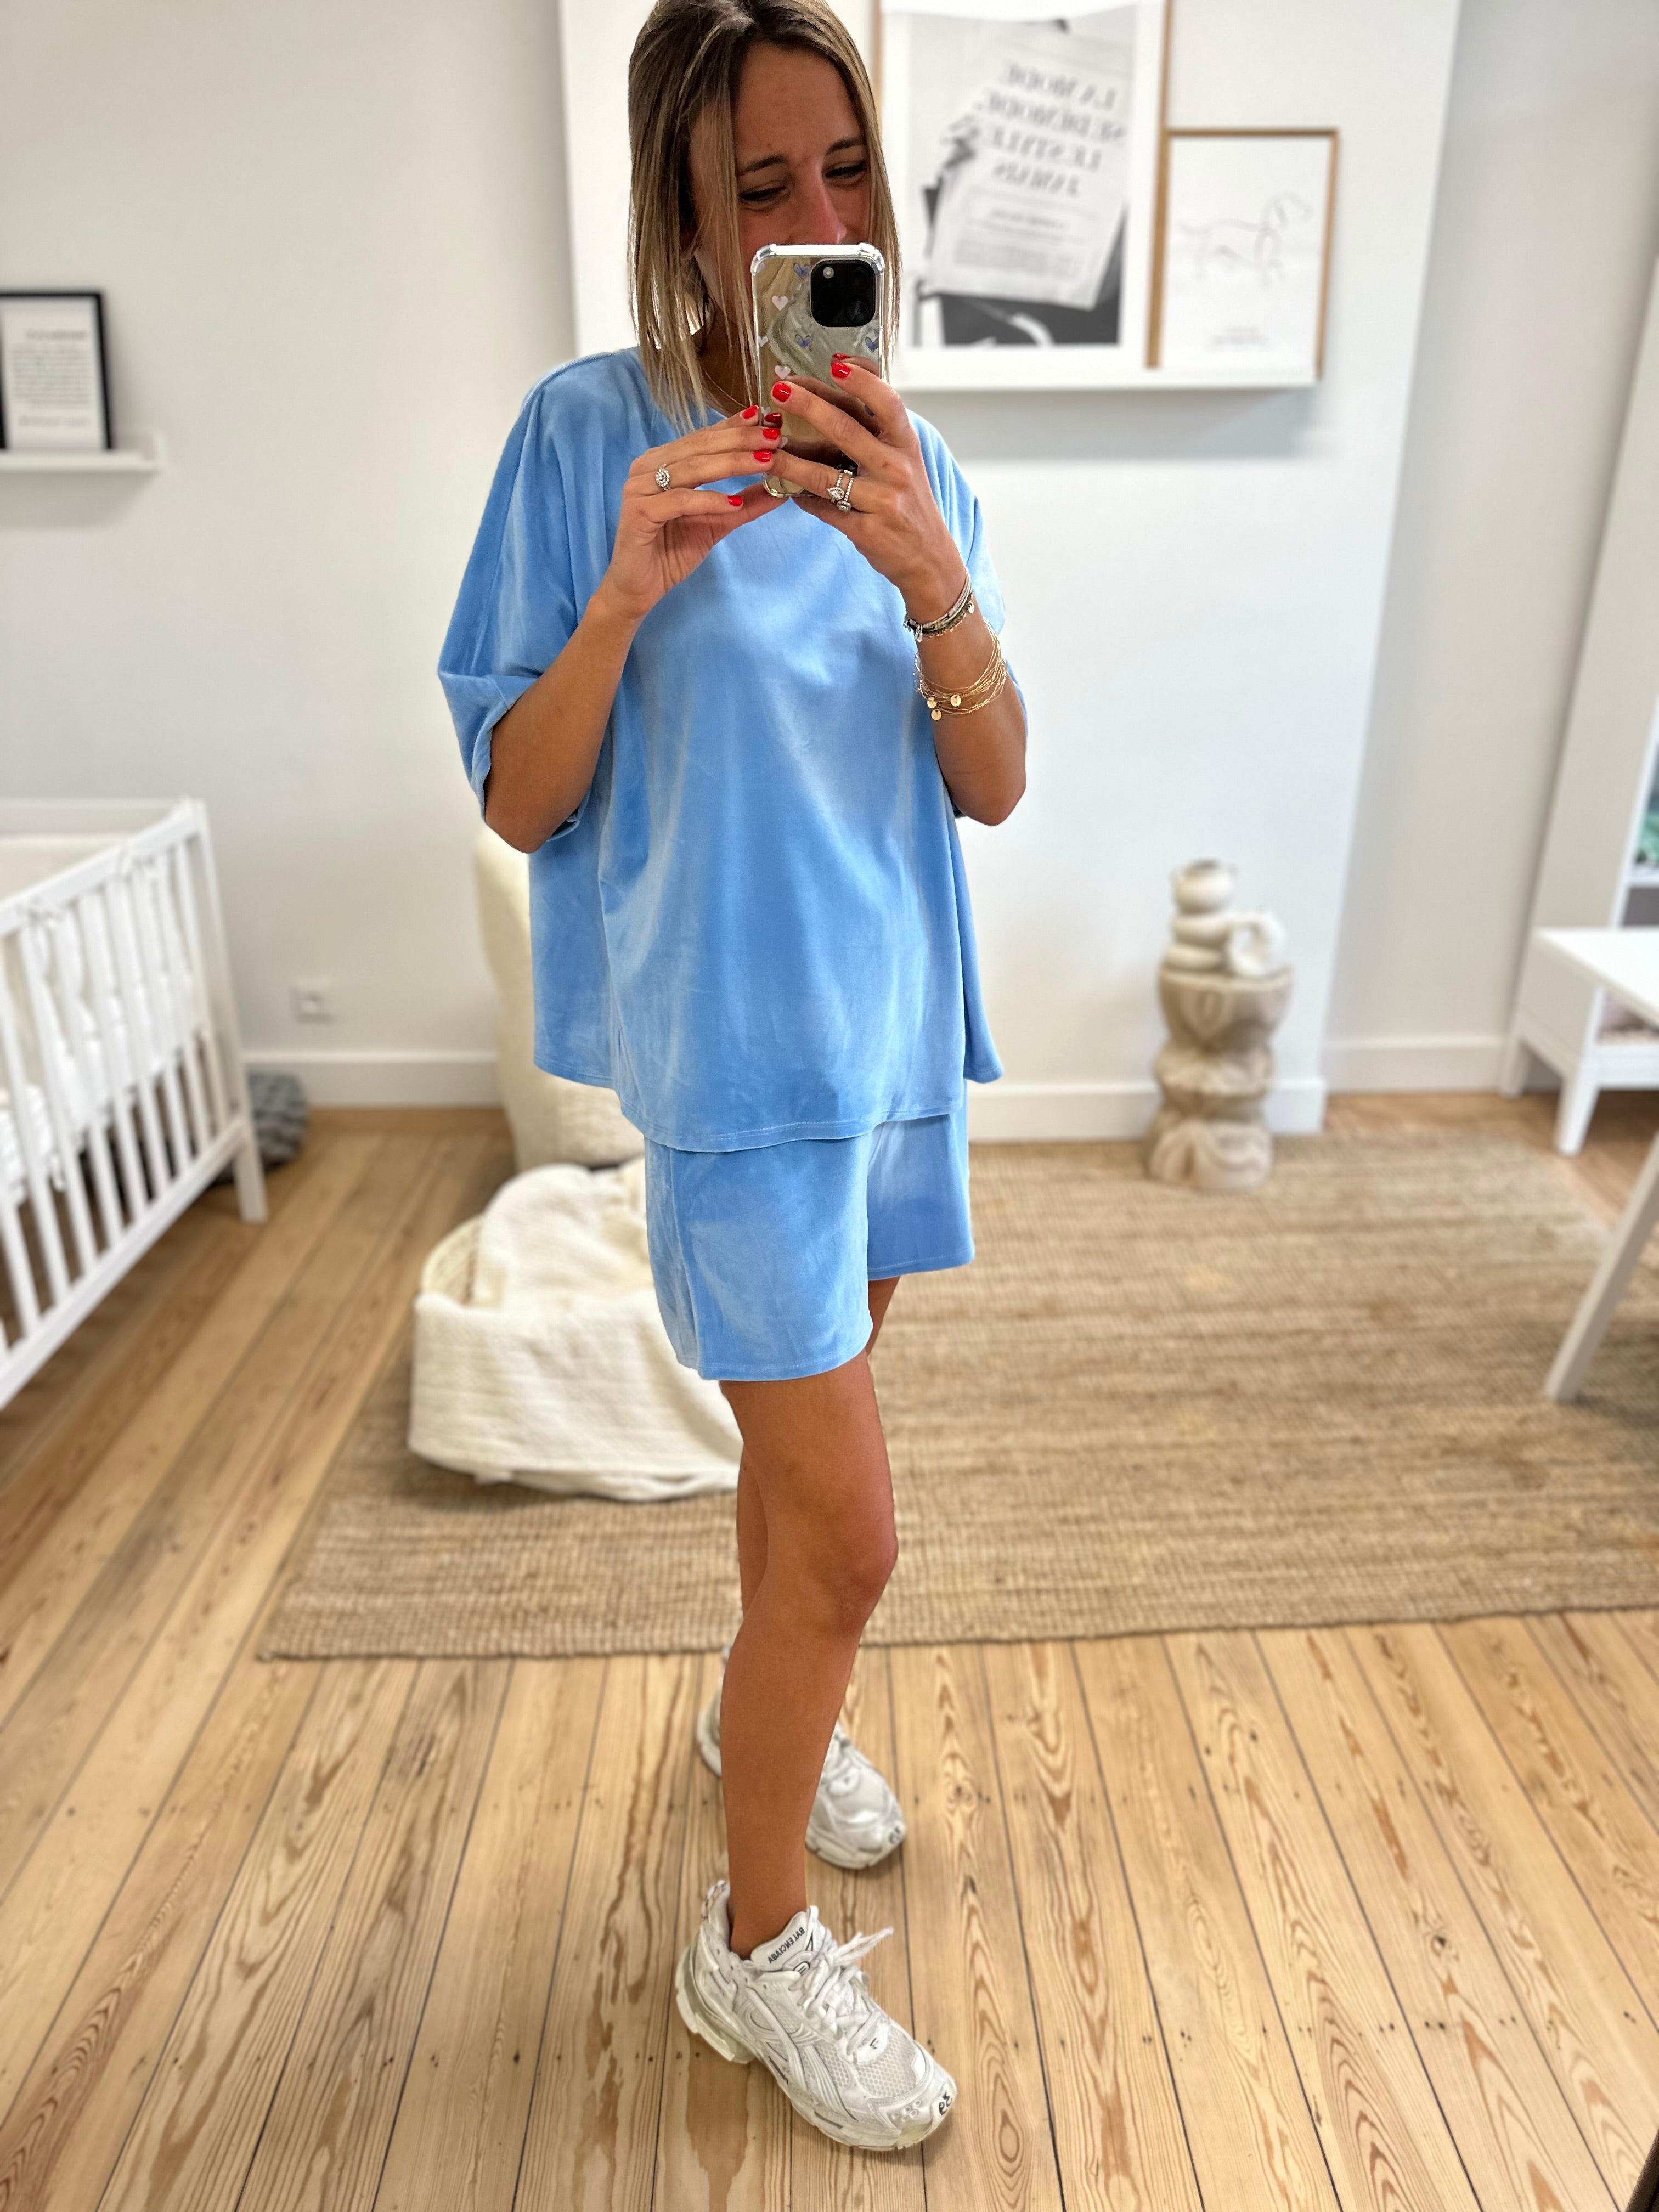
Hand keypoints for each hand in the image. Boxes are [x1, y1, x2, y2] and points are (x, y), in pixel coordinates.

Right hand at [596, 407, 782, 626]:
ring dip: (733, 464)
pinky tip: (734, 504)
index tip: (769, 419)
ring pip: (692, 469)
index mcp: (663, 461)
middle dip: (741, 441)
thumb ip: (745, 504)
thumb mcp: (717, 523)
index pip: (704, 438)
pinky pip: (680, 501)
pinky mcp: (638, 512)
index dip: (736, 427)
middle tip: (776, 436)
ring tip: (766, 462)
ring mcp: (640, 487)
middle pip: (701, 447)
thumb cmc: (671, 553)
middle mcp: (648, 467)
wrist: (638, 589)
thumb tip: (781, 489)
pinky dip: (709, 500)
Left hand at [759, 364, 966, 621]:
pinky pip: (825, 510)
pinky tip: (785, 490)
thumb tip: (831, 397)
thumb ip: (873, 434)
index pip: (886, 403)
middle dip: (810, 406)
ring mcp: (883, 500)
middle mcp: (897, 468)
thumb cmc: (909, 504)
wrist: (929, 559)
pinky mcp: (868, 530)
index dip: (862, 380)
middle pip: (847, 430)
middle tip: (780, 390)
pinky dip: (802, 499)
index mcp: (906, 445)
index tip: (834, 364)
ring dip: (790, 461)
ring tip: (766, 450)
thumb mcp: (903, 462)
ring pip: (826, 475)